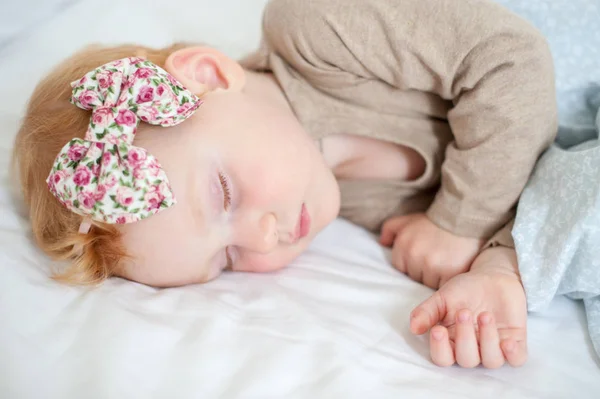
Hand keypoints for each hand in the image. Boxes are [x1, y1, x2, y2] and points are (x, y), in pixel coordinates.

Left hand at [380, 213, 482, 288]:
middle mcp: (414, 256)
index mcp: (403, 244)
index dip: (412, 262)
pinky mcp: (449, 273)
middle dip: (424, 270)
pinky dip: (448, 281)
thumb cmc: (435, 220)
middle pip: (414, 276)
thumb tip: (382, 242)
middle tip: (437, 256)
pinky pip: (443, 287)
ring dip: (436, 277)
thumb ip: (390, 228)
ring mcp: (431, 265)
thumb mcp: (409, 219)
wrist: (463, 217)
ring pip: (428, 283)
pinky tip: (453, 269)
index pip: (400, 267)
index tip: (424, 254)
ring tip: (447, 262)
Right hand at [409, 247, 527, 368]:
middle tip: (465, 311)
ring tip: (485, 314)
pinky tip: (508, 341)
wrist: (494, 276)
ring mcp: (494, 347)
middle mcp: (472, 348)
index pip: (442, 358)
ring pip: (491, 361)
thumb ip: (427, 311)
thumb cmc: (466, 288)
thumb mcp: (443, 297)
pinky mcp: (515, 342)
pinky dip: (513, 354)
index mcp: (451, 341)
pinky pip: (516, 360)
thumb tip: (413, 327)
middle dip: (465, 338)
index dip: (440, 349)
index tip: (437, 329)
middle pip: (466, 360)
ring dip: (487, 340)